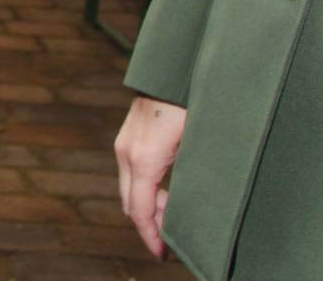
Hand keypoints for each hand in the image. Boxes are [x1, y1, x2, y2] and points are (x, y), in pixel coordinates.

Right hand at [115, 95, 186, 259]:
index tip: (161, 255)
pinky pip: (132, 173)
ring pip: (130, 188)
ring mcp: (125, 143)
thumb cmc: (193, 104)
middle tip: (170, 241)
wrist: (175, 67)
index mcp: (144, 159)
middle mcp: (127, 152)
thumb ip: (189, 181)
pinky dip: (146, 189)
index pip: (140, 210)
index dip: (151, 236)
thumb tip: (188, 211)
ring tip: (173, 216)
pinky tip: (166, 192)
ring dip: (149, 206)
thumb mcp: (198, 146)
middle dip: (149, 225)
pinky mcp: (129, 136)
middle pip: (130, 203)